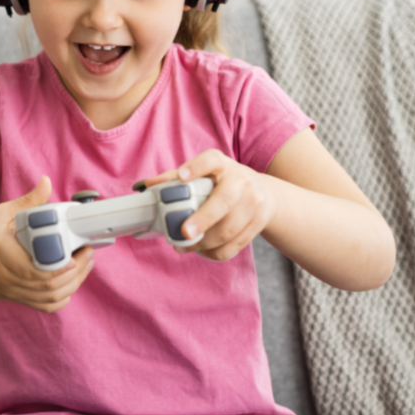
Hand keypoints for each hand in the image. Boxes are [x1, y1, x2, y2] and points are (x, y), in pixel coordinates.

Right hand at [0, 176, 95, 312]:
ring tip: (85, 263)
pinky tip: (71, 282)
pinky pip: (46, 306)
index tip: (76, 253)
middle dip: (76, 271)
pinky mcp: (19, 299)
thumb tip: (46, 182)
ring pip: (51, 297)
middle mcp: (10, 278)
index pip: (36, 269)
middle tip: (88, 252)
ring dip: (74, 283)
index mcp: (3, 255)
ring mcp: (15, 291)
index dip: (60, 266)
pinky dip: (62, 297)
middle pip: (50, 285)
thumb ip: (27, 202)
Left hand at [144, 151, 276, 261]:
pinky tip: (203, 251)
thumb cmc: (225, 183)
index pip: (211, 161)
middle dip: (203, 219)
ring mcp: (254, 203)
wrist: (265, 194)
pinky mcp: (258, 224)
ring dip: (204, 243)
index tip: (182, 177)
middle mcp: (241, 181)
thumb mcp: (205, 174)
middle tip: (184, 232)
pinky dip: (216, 252)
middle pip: (223, 202)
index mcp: (223, 165)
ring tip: (185, 245)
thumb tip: (148, 185)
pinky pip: (236, 245)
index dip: (196, 167)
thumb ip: (175, 178)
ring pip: (229, 229)